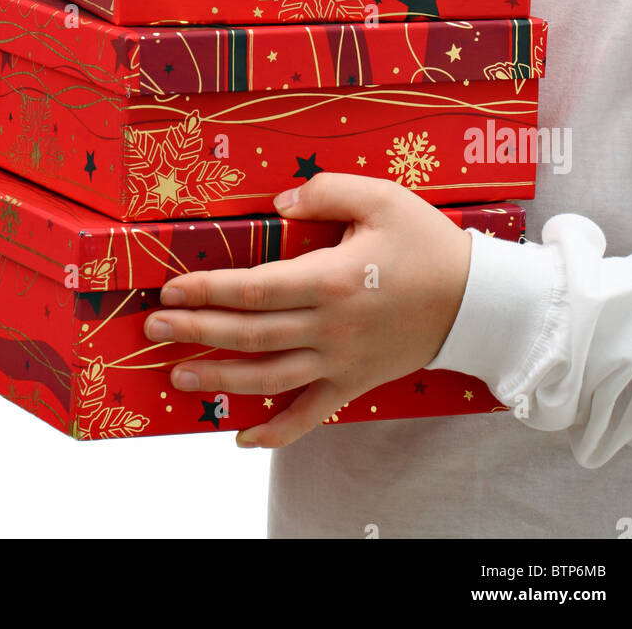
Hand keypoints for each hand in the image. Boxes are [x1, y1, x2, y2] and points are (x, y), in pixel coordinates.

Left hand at [143, 174, 472, 448]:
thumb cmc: (426, 242)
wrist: (477, 299)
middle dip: (196, 331)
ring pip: (269, 378)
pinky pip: (311, 414)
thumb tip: (280, 205)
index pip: (254, 290)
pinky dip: (276, 432)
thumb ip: (326, 193)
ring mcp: (341, 362)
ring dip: (220, 378)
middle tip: (153, 327)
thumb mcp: (381, 198)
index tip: (172, 288)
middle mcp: (329, 328)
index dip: (208, 290)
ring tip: (178, 373)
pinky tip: (243, 438)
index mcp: (329, 280)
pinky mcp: (354, 383)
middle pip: (250, 335)